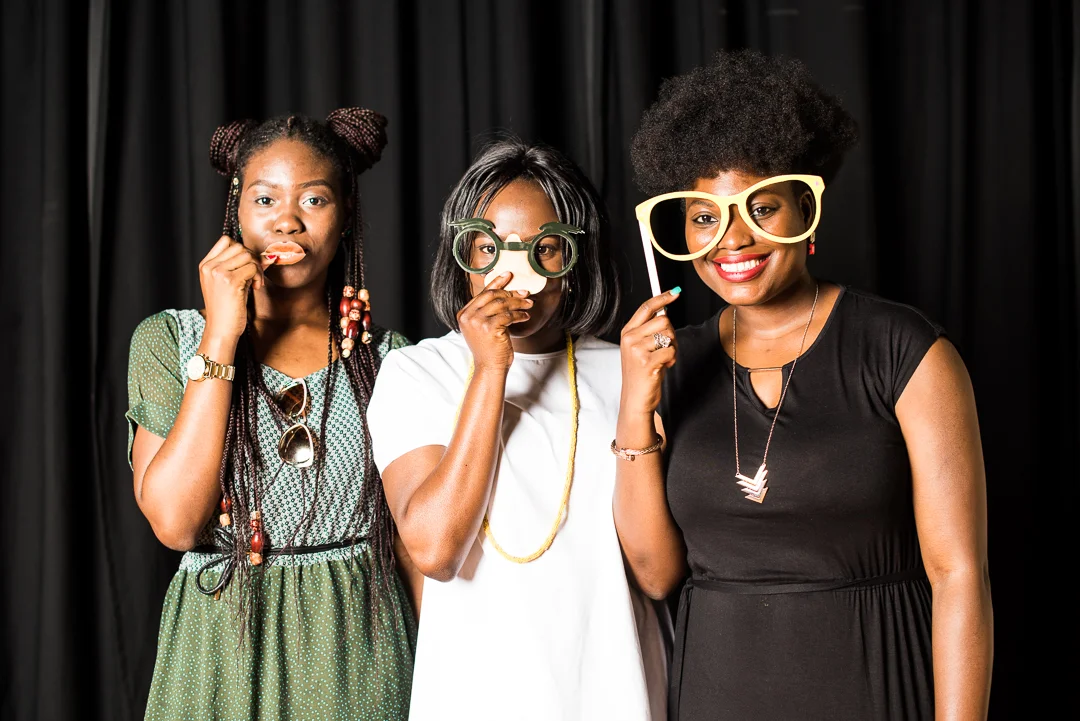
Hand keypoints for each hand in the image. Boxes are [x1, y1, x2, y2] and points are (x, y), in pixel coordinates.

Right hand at [199, 236, 268, 342]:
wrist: (221, 330)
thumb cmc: (228, 309)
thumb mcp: (233, 283)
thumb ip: (244, 267)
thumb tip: (267, 256)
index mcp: (206, 265)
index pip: (226, 241)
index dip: (242, 251)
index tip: (247, 266)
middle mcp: (209, 267)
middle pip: (239, 247)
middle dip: (252, 259)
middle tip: (254, 276)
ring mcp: (218, 273)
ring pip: (247, 255)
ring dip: (257, 268)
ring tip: (255, 283)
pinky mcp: (230, 281)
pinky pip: (252, 268)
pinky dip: (259, 277)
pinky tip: (255, 288)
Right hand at [456, 272, 531, 372]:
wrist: (489, 367)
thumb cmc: (489, 348)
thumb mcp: (483, 327)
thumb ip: (487, 311)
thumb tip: (505, 292)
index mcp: (464, 314)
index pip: (482, 293)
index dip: (496, 282)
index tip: (508, 275)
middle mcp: (468, 316)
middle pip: (492, 295)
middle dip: (511, 292)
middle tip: (525, 293)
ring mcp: (477, 322)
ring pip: (502, 304)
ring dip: (518, 303)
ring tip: (529, 304)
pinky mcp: (489, 328)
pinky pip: (508, 315)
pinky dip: (519, 315)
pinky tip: (525, 316)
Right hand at [619, 289, 680, 415]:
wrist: (634, 399)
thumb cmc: (641, 373)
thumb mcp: (639, 348)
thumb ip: (648, 331)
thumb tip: (665, 311)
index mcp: (627, 332)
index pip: (646, 307)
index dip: (662, 298)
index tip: (675, 292)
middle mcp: (630, 338)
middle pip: (663, 320)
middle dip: (671, 333)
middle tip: (666, 348)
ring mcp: (637, 349)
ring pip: (669, 335)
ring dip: (672, 347)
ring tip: (663, 359)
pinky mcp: (647, 361)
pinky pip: (671, 350)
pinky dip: (672, 359)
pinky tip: (663, 367)